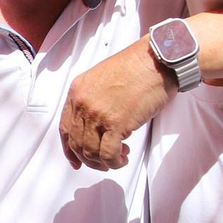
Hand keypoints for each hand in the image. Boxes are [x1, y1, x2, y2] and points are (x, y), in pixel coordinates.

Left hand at [59, 37, 169, 170]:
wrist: (157, 60)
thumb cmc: (137, 66)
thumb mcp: (103, 78)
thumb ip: (93, 99)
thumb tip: (95, 124)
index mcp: (77, 91)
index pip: (65, 128)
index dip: (69, 149)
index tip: (75, 158)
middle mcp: (83, 103)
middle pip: (76, 143)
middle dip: (89, 159)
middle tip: (101, 162)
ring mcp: (97, 114)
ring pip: (90, 152)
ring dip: (103, 162)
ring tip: (117, 157)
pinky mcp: (115, 123)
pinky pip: (108, 154)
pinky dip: (114, 161)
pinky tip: (122, 157)